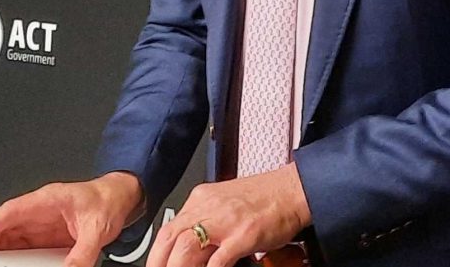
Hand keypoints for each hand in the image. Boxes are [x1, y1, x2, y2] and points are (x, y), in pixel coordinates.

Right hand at [0, 171, 143, 266]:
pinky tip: (12, 264)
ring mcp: (42, 222)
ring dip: (0, 249)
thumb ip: (82, 252)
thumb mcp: (96, 228)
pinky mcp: (47, 234)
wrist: (120, 198)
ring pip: (12, 234)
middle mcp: (41, 209)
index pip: (11, 211)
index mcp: (48, 199)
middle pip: (6, 224)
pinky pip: (24, 244)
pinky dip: (14, 255)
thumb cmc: (107, 201)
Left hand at [147, 163, 311, 266]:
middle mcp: (209, 207)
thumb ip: (206, 222)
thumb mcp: (225, 204)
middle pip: (170, 238)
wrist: (292, 190)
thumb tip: (190, 248)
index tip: (156, 265)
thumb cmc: (265, 199)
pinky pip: (218, 259)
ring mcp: (226, 221)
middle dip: (159, 262)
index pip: (168, 228)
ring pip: (186, 247)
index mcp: (202, 199)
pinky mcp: (244, 234)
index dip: (156, 254)